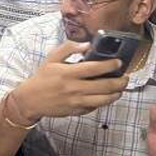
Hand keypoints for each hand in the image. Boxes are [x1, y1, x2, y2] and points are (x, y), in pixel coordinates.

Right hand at [13, 41, 127, 121]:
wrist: (30, 100)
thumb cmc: (42, 78)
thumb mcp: (51, 58)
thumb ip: (68, 48)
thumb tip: (87, 44)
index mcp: (68, 73)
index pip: (95, 68)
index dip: (111, 65)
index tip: (119, 63)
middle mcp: (74, 88)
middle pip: (105, 86)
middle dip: (120, 81)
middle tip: (125, 77)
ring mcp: (76, 101)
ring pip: (104, 100)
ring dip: (116, 93)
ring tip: (119, 88)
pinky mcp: (76, 111)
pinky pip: (95, 107)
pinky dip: (103, 101)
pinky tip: (105, 96)